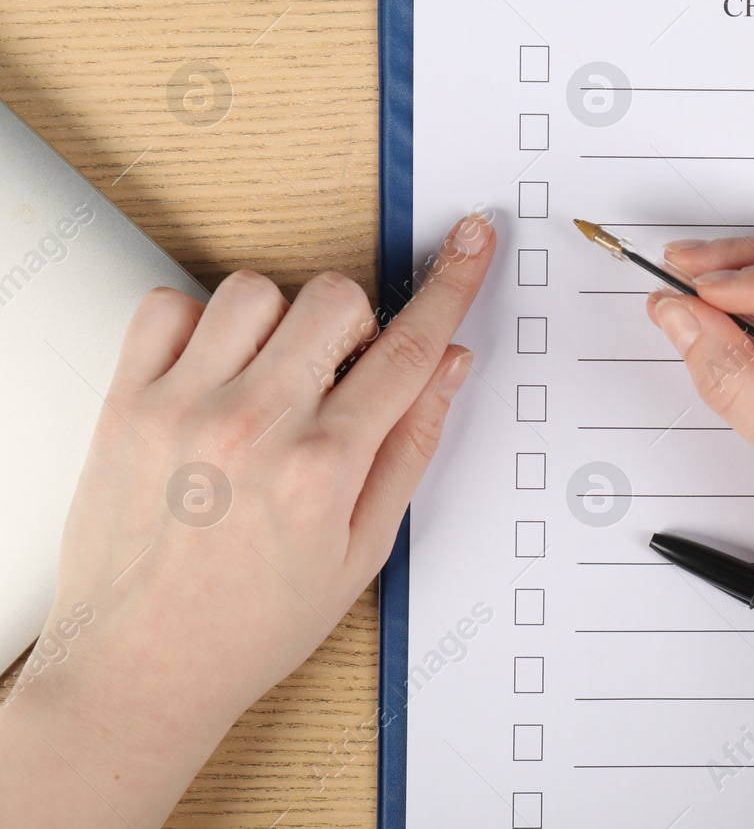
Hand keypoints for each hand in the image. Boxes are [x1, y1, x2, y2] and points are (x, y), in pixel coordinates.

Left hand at [0, 212, 495, 828]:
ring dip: (281, 320)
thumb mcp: (363, 549)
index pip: (409, 348)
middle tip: (340, 378)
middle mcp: (254, 426)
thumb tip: (449, 366)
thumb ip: (411, 445)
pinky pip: (169, 307)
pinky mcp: (125, 405)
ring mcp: (183, 408)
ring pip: (257, 291)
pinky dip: (199, 321)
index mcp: (324, 466)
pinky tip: (215, 371)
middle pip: (336, 300)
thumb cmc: (252, 623)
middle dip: (357, 326)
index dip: (451, 284)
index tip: (470, 240)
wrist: (140, 671)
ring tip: (271, 378)